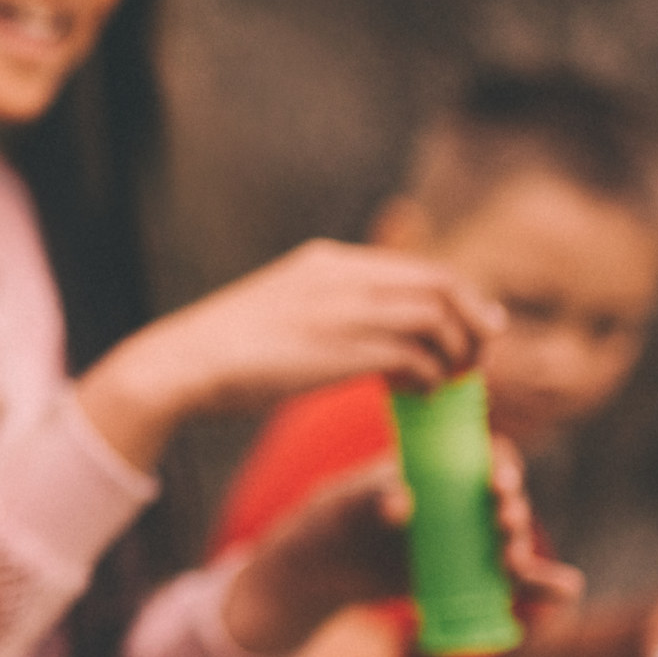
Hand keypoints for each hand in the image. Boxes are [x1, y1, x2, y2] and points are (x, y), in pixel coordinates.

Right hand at [78, 242, 501, 468]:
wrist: (181, 364)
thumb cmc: (224, 350)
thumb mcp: (280, 308)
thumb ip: (323, 307)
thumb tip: (357, 330)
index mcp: (327, 262)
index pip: (419, 268)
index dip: (458, 297)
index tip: (470, 328)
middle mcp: (342, 276)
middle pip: (442, 284)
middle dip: (473, 320)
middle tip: (477, 357)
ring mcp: (343, 310)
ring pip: (437, 317)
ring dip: (458, 351)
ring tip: (453, 379)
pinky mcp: (341, 350)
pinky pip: (414, 356)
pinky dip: (429, 376)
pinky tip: (419, 394)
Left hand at [226, 442, 574, 656]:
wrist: (326, 569)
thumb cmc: (334, 520)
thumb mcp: (345, 505)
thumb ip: (369, 499)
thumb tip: (403, 504)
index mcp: (440, 468)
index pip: (485, 456)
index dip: (501, 465)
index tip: (495, 484)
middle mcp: (463, 501)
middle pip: (504, 502)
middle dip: (512, 514)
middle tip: (502, 525)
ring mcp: (468, 540)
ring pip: (510, 542)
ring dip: (524, 552)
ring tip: (512, 567)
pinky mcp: (469, 575)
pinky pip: (511, 581)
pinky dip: (538, 587)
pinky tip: (565, 591)